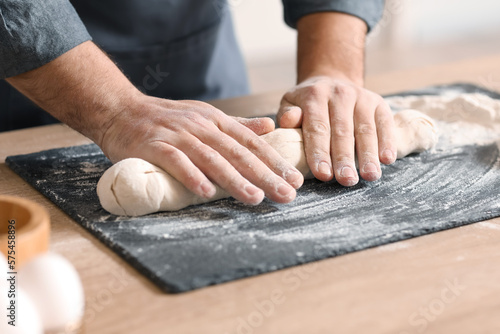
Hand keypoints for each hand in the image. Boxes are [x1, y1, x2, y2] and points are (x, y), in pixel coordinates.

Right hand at [100, 95, 303, 204]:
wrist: (121, 110)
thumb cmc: (167, 118)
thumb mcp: (205, 116)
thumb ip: (237, 124)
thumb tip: (269, 127)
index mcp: (216, 121)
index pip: (251, 143)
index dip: (274, 161)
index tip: (294, 179)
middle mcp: (201, 126)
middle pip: (237, 153)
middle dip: (264, 175)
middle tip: (286, 195)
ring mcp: (177, 135)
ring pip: (211, 158)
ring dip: (234, 180)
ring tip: (255, 198)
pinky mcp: (154, 145)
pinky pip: (176, 161)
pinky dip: (191, 176)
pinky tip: (206, 192)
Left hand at [277, 76, 396, 185]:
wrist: (332, 80)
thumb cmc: (307, 103)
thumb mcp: (291, 103)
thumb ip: (287, 114)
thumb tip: (289, 121)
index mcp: (315, 96)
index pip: (317, 127)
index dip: (320, 152)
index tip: (323, 174)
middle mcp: (340, 94)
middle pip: (342, 131)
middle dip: (345, 158)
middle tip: (347, 180)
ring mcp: (362, 97)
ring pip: (365, 129)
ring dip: (368, 154)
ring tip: (370, 175)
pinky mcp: (379, 103)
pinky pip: (385, 124)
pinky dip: (387, 142)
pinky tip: (387, 159)